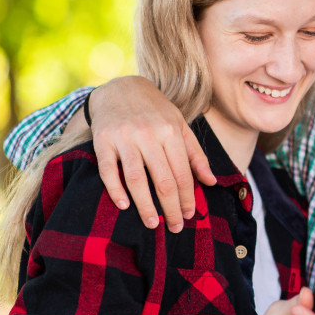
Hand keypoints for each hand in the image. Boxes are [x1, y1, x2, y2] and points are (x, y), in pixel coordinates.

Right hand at [90, 76, 216, 231]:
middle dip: (171, 208)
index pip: (182, 173)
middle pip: (163, 180)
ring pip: (136, 178)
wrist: (120, 87)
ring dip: (145, 205)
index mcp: (171, 131)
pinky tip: (124, 206)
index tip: (189, 215)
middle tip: (175, 227)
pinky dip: (115, 190)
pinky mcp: (103, 141)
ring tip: (153, 223)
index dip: (187, 198)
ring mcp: (124, 138)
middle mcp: (148, 134)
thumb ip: (195, 154)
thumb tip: (211, 182)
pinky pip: (108, 170)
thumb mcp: (180, 125)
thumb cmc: (155, 111)